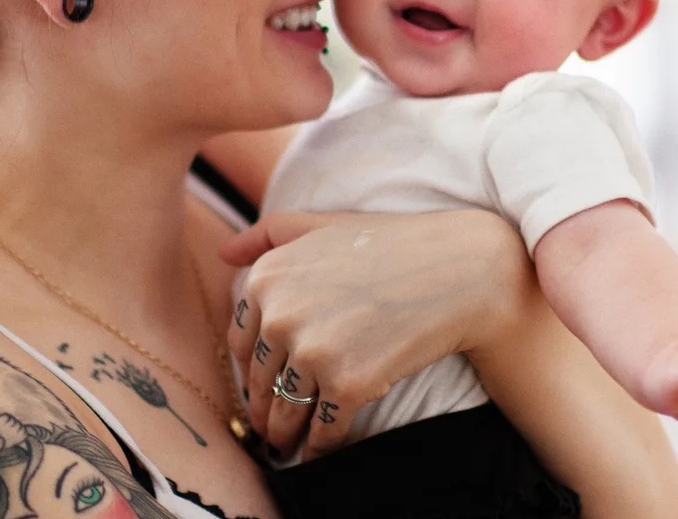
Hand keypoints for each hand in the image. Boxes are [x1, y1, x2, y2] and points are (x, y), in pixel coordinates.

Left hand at [220, 208, 536, 458]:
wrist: (454, 269)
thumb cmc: (387, 243)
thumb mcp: (318, 224)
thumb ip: (265, 235)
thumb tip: (223, 255)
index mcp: (266, 279)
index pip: (242, 344)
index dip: (252, 371)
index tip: (261, 387)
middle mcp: (280, 315)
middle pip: (261, 383)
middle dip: (264, 409)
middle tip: (270, 428)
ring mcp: (313, 351)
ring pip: (285, 413)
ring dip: (283, 436)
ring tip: (286, 446)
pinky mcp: (347, 384)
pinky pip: (322, 432)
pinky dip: (320, 448)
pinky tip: (320, 453)